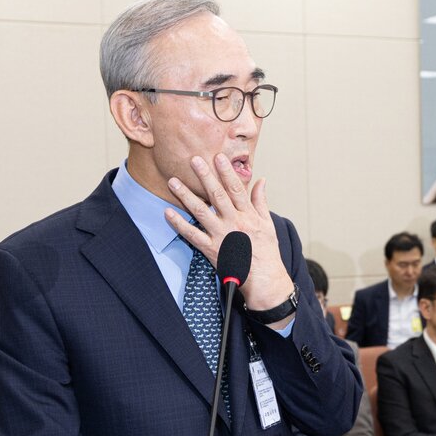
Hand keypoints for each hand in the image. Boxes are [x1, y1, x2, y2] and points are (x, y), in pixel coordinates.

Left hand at [164, 155, 294, 321]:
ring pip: (201, 211)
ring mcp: (221, 235)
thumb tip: (261, 181)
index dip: (226, 172)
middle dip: (205, 176)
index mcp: (248, 215)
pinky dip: (179, 224)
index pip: (236, 189)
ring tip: (174, 182)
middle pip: (217, 195)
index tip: (218, 157)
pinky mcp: (211, 249)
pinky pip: (192, 234)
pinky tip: (168, 213)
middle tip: (194, 160)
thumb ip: (261, 201)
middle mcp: (234, 222)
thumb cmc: (267, 252)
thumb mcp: (268, 223)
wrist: (264, 278)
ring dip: (186, 196)